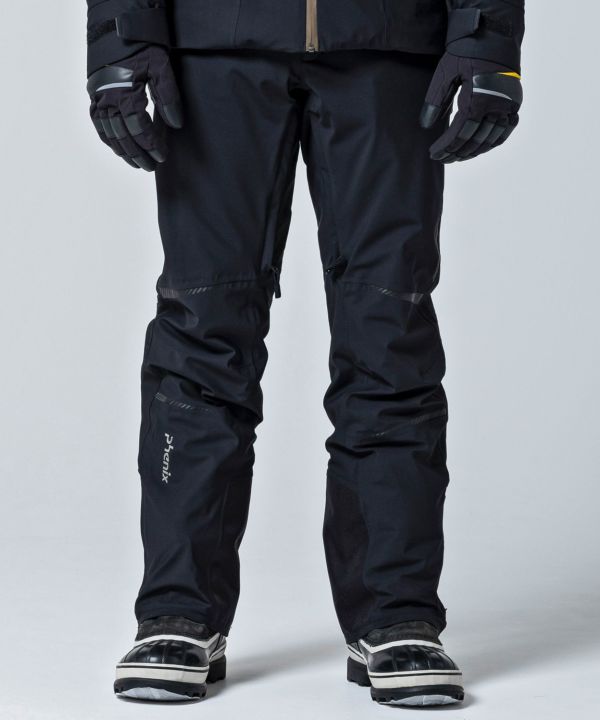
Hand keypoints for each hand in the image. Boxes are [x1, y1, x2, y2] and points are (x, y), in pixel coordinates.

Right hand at [87, 46, 182, 170]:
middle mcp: (107, 98)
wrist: (116, 25)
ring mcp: (98, 97)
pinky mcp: (93, 94)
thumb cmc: (141, 45)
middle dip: (137, 154)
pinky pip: (97, 123)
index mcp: (124, 92)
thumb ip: (169, 96)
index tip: (162, 156)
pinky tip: (117, 148)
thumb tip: (176, 125)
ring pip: (108, 132)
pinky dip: (107, 138)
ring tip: (136, 163)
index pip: (138, 127)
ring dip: (122, 151)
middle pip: (122, 135)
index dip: (151, 144)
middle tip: (151, 166)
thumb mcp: (161, 66)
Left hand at [420, 53, 521, 163]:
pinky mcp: (514, 104)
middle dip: (457, 153)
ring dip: (474, 151)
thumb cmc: (467, 53)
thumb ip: (435, 100)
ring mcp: (508, 106)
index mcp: (478, 99)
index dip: (446, 147)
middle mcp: (496, 106)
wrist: (494, 37)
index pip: (460, 133)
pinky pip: (505, 131)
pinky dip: (492, 142)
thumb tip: (426, 126)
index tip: (434, 154)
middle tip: (443, 159)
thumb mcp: (445, 73)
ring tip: (458, 156)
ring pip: (491, 139)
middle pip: (475, 140)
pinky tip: (479, 148)